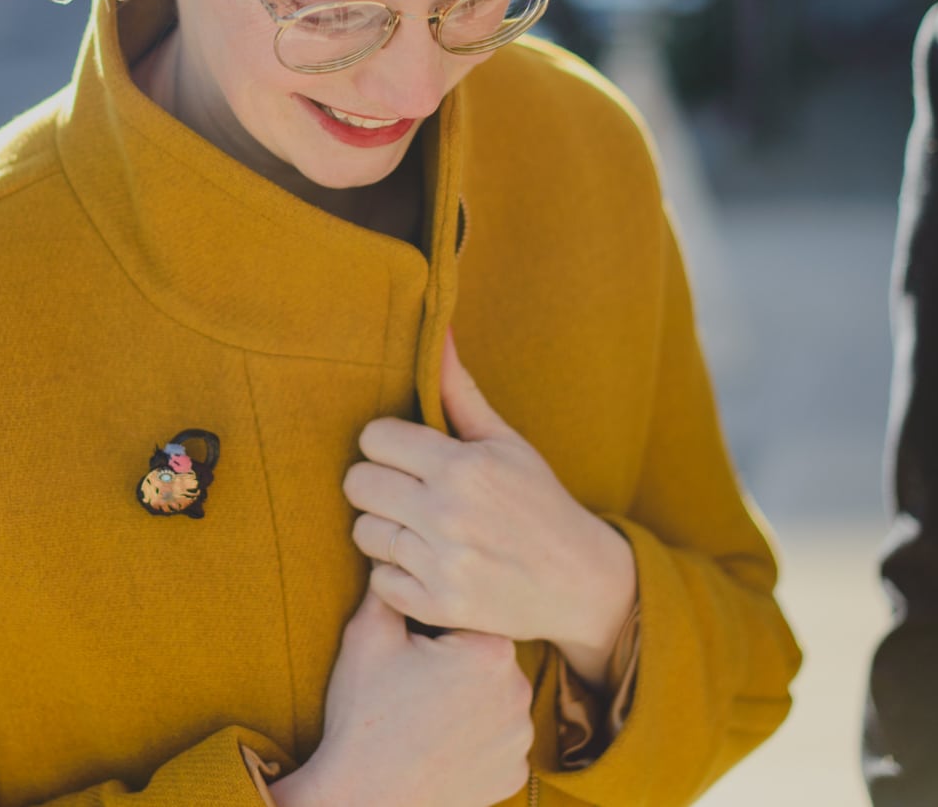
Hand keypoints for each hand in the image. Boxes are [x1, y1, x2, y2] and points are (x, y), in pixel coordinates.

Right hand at [269, 583, 532, 806]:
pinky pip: (499, 741)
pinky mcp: (513, 774)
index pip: (469, 618)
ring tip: (424, 717)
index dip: (435, 630)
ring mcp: (520, 739)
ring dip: (469, 702)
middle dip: (455, 663)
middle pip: (485, 658)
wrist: (362, 798)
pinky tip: (441, 745)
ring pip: (495, 700)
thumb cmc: (365, 713)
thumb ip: (390, 586)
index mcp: (490, 650)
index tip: (412, 651)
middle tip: (413, 686)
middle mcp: (519, 692)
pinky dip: (475, 741)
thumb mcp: (368, 635)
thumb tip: (394, 554)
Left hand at [341, 331, 636, 685]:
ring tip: (416, 527)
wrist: (580, 582)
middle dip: (377, 483)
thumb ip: (459, 390)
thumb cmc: (539, 502)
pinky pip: (378, 579)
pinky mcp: (437, 606)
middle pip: (357, 483)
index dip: (386, 443)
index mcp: (462, 466)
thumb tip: (437, 329)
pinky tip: (425, 563)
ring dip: (383, 528)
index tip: (406, 454)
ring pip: (362, 532)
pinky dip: (395, 574)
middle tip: (406, 491)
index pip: (374, 438)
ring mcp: (441, 564)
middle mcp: (447, 513)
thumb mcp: (506, 442)